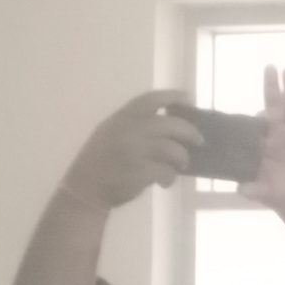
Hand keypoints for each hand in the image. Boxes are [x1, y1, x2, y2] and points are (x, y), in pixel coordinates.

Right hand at [60, 91, 197, 211]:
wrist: (85, 187)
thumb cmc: (103, 160)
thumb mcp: (112, 132)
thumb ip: (136, 124)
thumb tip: (172, 124)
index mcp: (122, 117)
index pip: (151, 99)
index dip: (173, 97)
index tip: (188, 99)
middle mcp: (129, 129)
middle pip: (172, 124)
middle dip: (190, 132)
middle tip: (199, 141)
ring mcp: (134, 150)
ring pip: (174, 150)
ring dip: (182, 159)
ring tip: (179, 166)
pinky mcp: (140, 171)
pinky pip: (168, 171)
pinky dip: (170, 178)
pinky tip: (165, 182)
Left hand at [243, 65, 284, 213]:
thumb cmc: (281, 196)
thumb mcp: (266, 194)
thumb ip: (255, 190)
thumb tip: (242, 190)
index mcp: (265, 144)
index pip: (259, 123)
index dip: (260, 115)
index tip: (262, 113)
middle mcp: (280, 134)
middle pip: (275, 106)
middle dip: (273, 87)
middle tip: (270, 67)